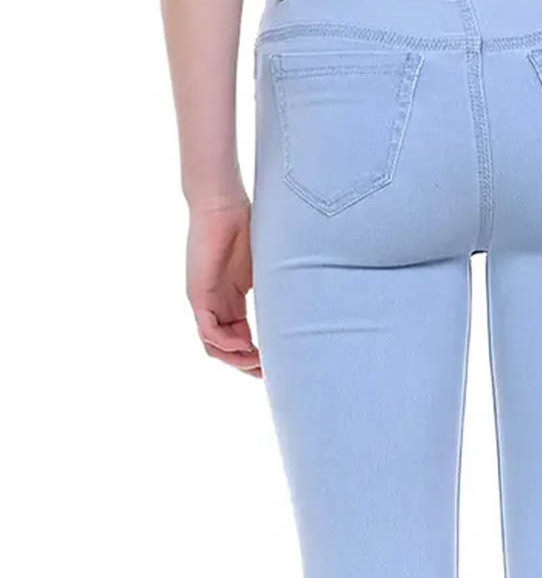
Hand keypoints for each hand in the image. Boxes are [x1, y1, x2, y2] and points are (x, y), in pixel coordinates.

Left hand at [186, 198, 261, 377]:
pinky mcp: (197, 295)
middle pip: (226, 348)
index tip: (277, 364)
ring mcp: (204, 301)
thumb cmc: (245, 226)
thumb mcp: (267, 268)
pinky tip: (245, 347)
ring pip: (214, 346)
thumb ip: (277, 290)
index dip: (257, 355)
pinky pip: (208, 331)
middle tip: (269, 373)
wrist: (221, 204)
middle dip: (247, 365)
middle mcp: (214, 305)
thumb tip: (306, 304)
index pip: (240, 338)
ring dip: (236, 360)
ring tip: (258, 365)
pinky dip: (226, 344)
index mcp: (230, 300)